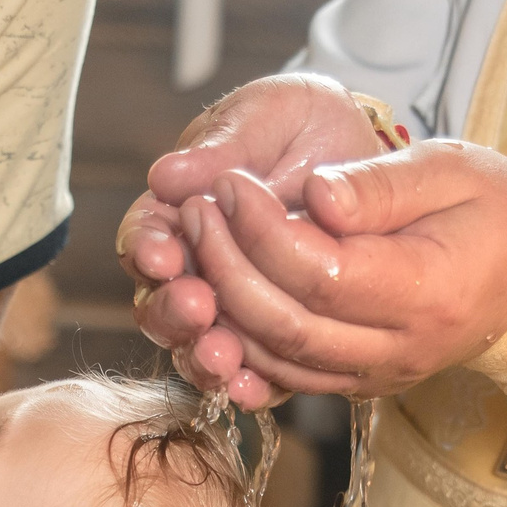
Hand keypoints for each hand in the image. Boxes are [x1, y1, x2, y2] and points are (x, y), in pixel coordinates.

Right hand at [120, 74, 385, 409]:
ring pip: (197, 344)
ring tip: (223, 356)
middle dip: (173, 310)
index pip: (146, 238)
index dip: (148, 250)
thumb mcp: (266, 117)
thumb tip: (166, 176)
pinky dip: (248, 384)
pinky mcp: (274, 335)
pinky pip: (254, 370)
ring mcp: (232, 305)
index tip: (163, 255)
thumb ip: (221, 148)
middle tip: (197, 307)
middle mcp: (195, 266)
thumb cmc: (302, 123)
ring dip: (204, 354)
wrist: (360, 150)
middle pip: (160, 303)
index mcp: (177, 210)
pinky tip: (251, 389)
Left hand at [161, 141, 506, 403]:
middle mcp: (402, 349)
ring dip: (224, 306)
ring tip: (199, 242)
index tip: (230, 183)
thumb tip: (311, 195)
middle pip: (287, 325)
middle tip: (198, 210)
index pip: (321, 274)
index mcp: (430, 293)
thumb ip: (379, 184)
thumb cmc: (492, 208)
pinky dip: (243, 340)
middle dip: (227, 266)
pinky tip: (220, 289)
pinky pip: (287, 375)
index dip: (261, 231)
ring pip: (277, 360)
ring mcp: (379, 375)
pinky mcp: (359, 382)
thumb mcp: (450, 170)